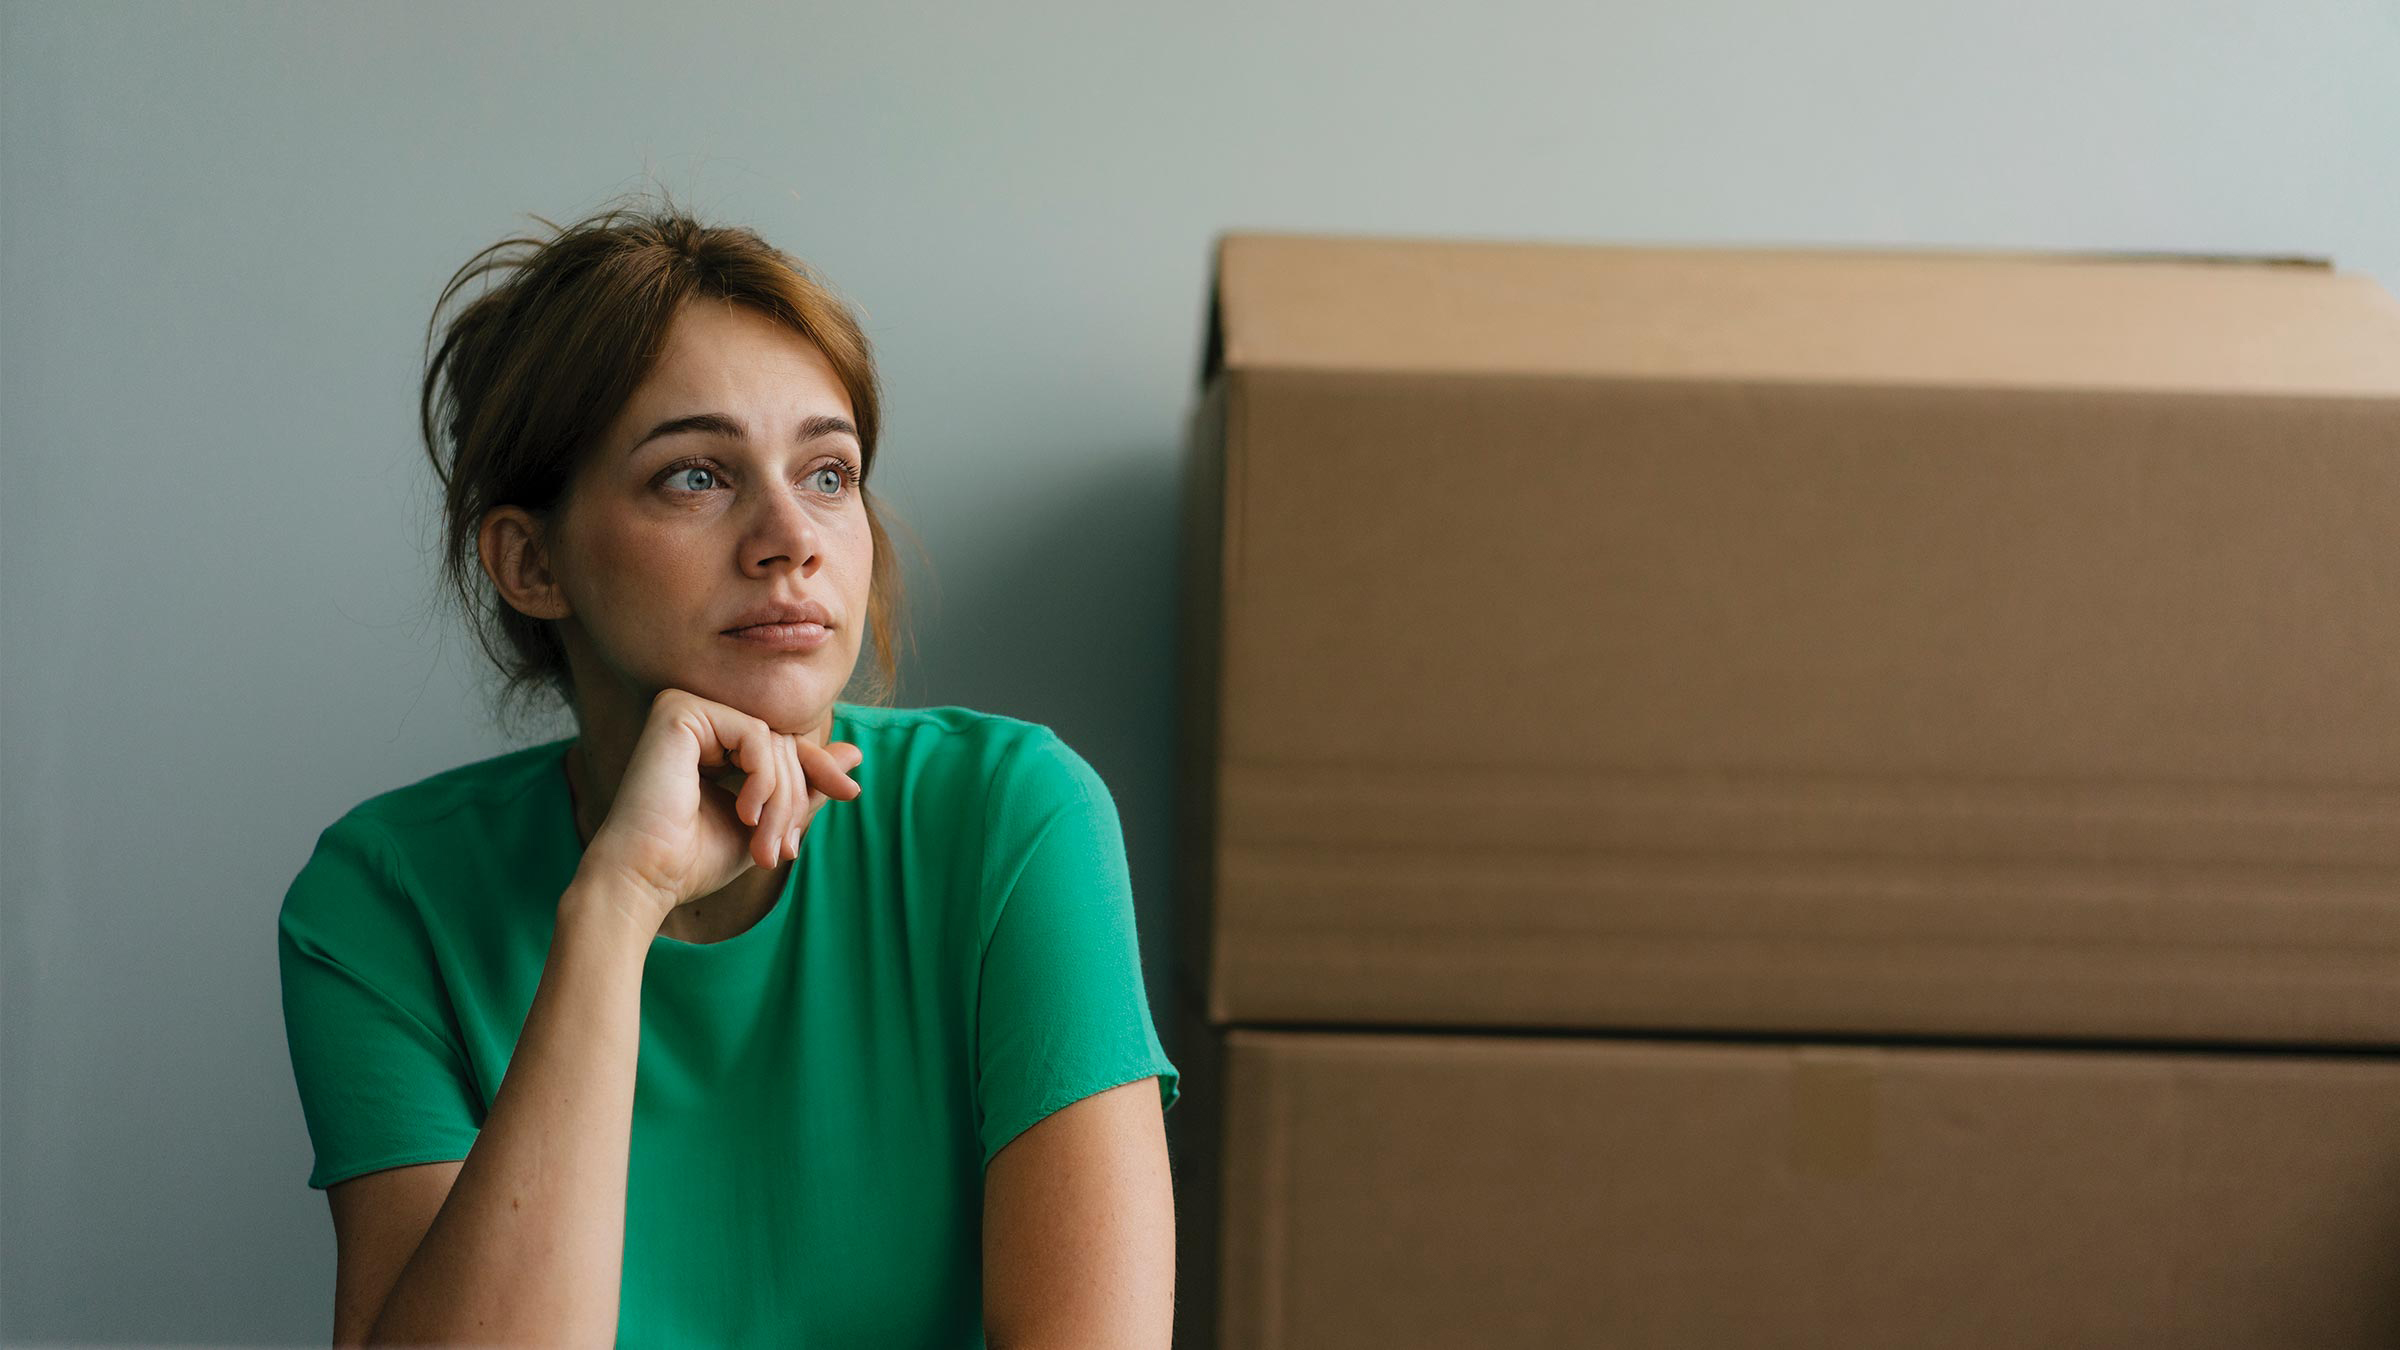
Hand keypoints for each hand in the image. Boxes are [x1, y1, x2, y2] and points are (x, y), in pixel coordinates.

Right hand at [575, 687, 862, 931]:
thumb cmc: (695, 860)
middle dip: (795, 798)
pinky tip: (746, 814)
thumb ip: (805, 787)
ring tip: (766, 847)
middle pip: (782, 740)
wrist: (645, 880)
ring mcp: (685, 708)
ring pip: (772, 739)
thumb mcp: (768, 822)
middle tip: (786, 850)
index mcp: (711, 740)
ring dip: (782, 799)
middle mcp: (696, 717)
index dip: (819, 768)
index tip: (849, 795)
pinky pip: (755, 734)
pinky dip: (764, 779)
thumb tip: (855, 754)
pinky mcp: (679, 710)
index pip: (784, 741)